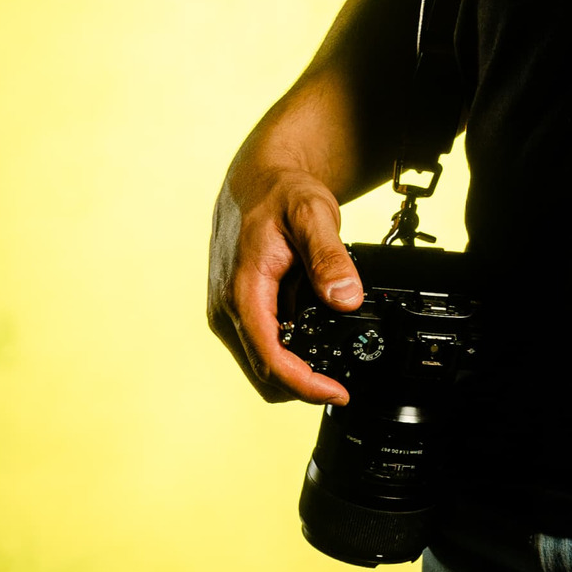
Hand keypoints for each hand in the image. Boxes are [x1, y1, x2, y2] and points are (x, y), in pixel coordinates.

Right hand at [207, 166, 364, 404]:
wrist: (256, 179)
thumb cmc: (280, 192)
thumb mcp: (313, 214)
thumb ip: (329, 257)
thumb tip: (346, 300)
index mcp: (242, 290)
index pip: (270, 357)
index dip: (305, 385)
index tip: (338, 392)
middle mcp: (226, 308)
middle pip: (263, 372)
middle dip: (303, 386)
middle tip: (343, 383)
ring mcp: (228, 311)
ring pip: (260, 363)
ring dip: (295, 371)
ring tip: (334, 364)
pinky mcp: (235, 310)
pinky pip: (260, 345)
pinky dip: (287, 354)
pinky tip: (314, 343)